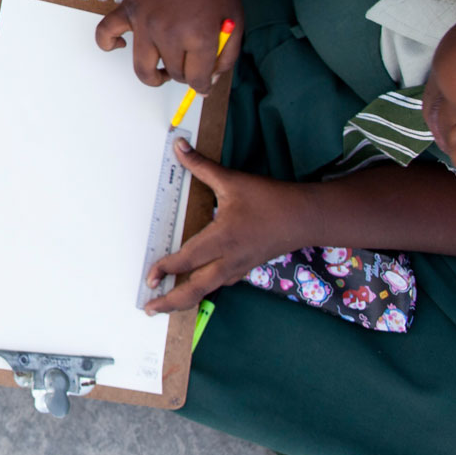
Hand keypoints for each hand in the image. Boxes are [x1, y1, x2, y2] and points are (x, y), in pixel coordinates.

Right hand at [95, 0, 243, 90]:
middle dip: (185, 76)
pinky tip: (121, 46)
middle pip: (174, 74)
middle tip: (189, 65)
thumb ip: (227, 56)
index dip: (204, 85)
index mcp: (200, 38)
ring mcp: (145, 23)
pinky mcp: (128, 10)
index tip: (203, 83)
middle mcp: (170, 34)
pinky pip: (105, 33)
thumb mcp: (236, 22)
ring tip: (161, 70)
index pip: (198, 80)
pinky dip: (108, 44)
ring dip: (154, 76)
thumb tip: (210, 80)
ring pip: (143, 68)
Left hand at [144, 139, 309, 314]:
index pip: (187, 260)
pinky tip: (198, 287)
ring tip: (167, 304)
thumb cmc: (271, 200)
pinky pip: (222, 283)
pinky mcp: (247, 267)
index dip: (165, 269)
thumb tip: (178, 146)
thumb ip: (201, 166)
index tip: (149, 277)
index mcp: (222, 239)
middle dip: (171, 300)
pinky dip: (206, 289)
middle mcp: (229, 259)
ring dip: (187, 299)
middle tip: (149, 308)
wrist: (307, 218)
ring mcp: (239, 266)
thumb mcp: (232, 180)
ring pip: (209, 289)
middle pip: (196, 288)